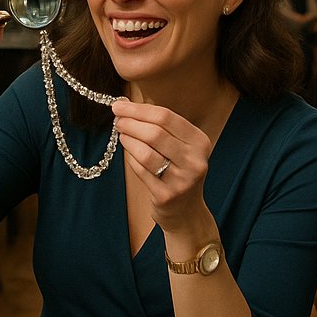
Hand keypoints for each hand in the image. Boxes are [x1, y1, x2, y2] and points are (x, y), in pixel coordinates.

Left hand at [111, 98, 210, 232]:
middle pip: (155, 133)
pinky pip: (141, 170)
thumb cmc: (177, 170)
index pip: (166, 117)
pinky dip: (131, 158)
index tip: (119, 106)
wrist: (186, 211)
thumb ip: (160, 126)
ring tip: (121, 134)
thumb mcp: (180, 146)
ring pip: (146, 152)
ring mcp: (181, 180)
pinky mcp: (166, 196)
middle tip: (117, 120)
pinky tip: (129, 153)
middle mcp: (195, 160)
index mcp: (200, 142)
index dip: (138, 109)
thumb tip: (125, 105)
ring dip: (128, 140)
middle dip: (130, 123)